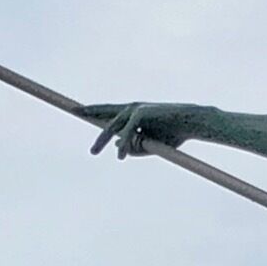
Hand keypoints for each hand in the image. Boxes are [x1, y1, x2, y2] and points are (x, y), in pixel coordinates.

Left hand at [77, 101, 213, 158]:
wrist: (190, 124)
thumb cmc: (172, 134)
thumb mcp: (149, 145)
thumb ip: (133, 147)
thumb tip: (118, 148)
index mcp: (132, 114)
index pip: (108, 112)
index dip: (93, 111)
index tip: (79, 110)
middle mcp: (131, 108)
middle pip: (105, 116)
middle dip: (89, 116)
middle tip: (76, 119)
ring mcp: (135, 109)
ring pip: (112, 127)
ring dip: (103, 140)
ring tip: (94, 152)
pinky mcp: (140, 113)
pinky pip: (127, 133)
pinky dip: (124, 145)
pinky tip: (119, 157)